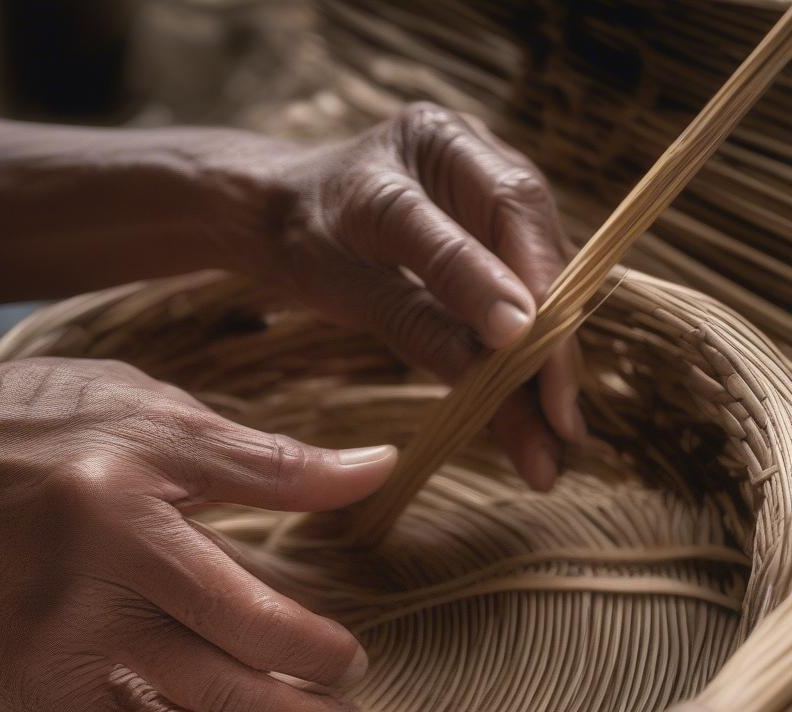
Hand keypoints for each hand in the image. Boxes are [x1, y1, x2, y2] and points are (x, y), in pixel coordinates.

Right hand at [0, 358, 396, 711]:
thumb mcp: (99, 399)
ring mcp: (76, 629)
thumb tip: (339, 459)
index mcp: (126, 457)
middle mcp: (109, 547)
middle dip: (322, 658)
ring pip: (211, 701)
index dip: (339, 481)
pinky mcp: (47, 691)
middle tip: (354, 671)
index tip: (383, 476)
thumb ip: (216, 436)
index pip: (266, 473)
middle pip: (252, 621)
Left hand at [217, 104, 581, 489]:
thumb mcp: (342, 285)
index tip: (526, 350)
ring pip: (542, 265)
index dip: (515, 284)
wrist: (287, 207)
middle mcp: (473, 148)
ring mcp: (491, 180)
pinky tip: (541, 405)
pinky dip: (533, 345)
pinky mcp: (498, 221)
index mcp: (425, 142)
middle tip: (562, 421)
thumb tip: (493, 371)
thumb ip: (417, 320)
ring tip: (559, 433)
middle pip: (534, 237)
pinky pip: (528, 283)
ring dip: (553, 351)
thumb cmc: (303, 241)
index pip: (491, 213)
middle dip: (552, 334)